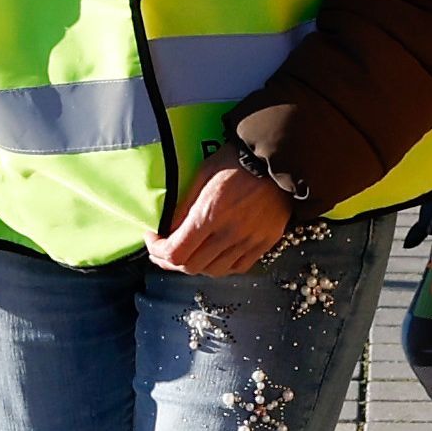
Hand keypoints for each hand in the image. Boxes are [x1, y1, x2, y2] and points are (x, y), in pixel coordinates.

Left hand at [152, 151, 297, 276]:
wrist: (277, 159)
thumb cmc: (236, 161)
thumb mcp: (201, 175)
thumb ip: (183, 206)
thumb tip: (165, 230)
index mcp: (210, 214)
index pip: (175, 252)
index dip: (157, 251)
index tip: (153, 239)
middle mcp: (229, 233)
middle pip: (190, 267)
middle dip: (170, 261)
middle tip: (163, 248)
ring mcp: (249, 241)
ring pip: (213, 271)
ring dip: (194, 265)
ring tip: (188, 252)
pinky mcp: (264, 243)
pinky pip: (238, 268)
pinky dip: (220, 266)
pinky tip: (213, 255)